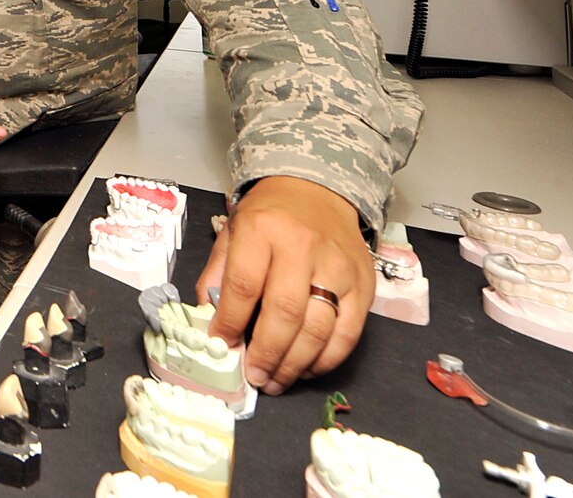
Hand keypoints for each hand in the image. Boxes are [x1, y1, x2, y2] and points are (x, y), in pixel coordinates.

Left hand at [197, 176, 373, 395]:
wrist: (317, 191)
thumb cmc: (269, 217)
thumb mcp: (233, 233)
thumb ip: (218, 276)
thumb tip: (209, 321)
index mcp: (262, 230)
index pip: (244, 285)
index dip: (231, 323)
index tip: (222, 346)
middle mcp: (302, 247)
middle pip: (285, 313)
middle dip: (267, 353)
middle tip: (254, 376)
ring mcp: (338, 267)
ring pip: (319, 329)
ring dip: (295, 364)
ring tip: (276, 381)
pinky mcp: (363, 285)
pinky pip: (348, 334)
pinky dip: (326, 360)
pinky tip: (306, 369)